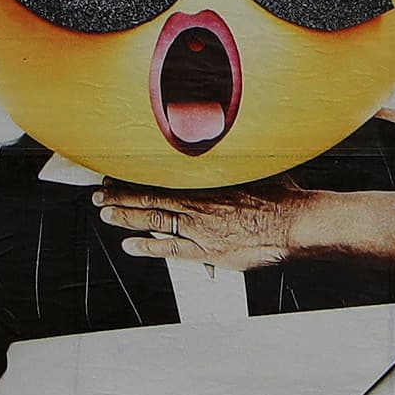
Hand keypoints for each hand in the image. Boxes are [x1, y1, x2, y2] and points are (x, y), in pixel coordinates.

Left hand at [94, 183, 305, 267]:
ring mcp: (199, 228)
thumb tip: (239, 143)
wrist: (294, 222)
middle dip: (122, 196)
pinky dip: (147, 246)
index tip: (119, 174)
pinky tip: (130, 245)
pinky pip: (169, 248)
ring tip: (106, 214)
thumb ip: (240, 162)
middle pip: (151, 197)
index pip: (163, 178)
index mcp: (208, 183)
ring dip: (126, 217)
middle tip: (99, 195)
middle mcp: (198, 203)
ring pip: (153, 220)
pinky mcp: (206, 250)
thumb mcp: (257, 169)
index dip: (137, 177)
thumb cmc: (281, 197)